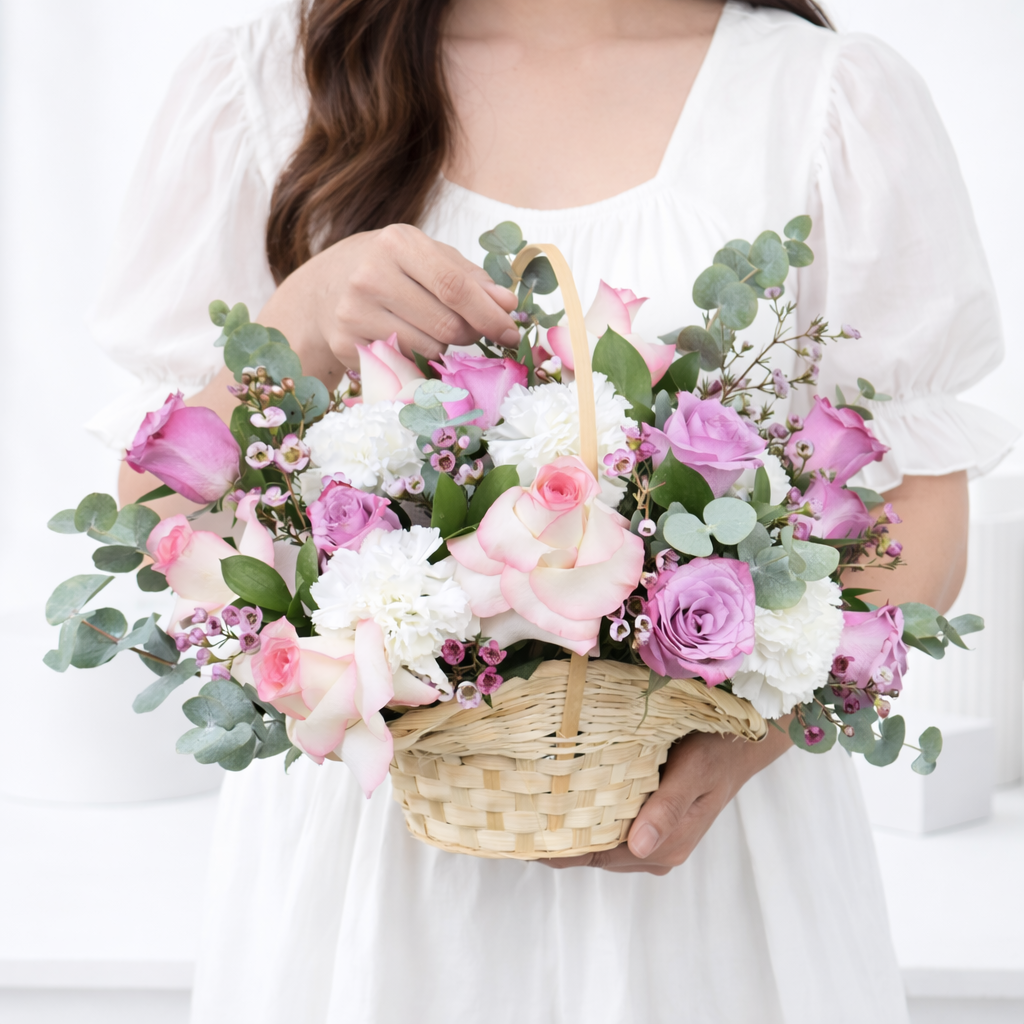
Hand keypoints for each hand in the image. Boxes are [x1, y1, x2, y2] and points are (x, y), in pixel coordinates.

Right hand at [258, 223, 520, 387]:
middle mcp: (371, 276)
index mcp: (397, 243)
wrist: (321, 290)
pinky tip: (404, 339)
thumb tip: (508, 306)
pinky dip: (418, 359)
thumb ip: (470, 278)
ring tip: (425, 327)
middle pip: (447, 325)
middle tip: (469, 329)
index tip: (511, 332)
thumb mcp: (426, 257)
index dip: (489, 314)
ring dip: (443, 347)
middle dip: (469, 333)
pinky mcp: (347, 345)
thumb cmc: (389, 268)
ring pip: (429, 350)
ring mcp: (354, 313)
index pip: (455, 287)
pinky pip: (406, 365)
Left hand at [541, 723, 791, 874]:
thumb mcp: (694, 773)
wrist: (743, 742)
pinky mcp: (653, 820)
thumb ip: (668, 808)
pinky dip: (588, 814)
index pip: (597, 856)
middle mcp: (656, 850)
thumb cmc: (718, 752)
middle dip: (557, 838)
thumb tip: (640, 847)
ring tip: (529, 806)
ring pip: (600, 839)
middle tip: (513, 816)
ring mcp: (655, 837)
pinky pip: (612, 824)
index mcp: (664, 846)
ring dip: (570, 826)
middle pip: (594, 852)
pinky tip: (565, 796)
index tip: (521, 836)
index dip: (559, 849)